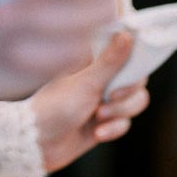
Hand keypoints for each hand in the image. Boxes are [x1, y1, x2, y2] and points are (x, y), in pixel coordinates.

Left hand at [31, 32, 148, 174]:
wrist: (38, 143)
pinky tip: (97, 133)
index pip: (124, 47)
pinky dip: (114, 128)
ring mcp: (102, 98)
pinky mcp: (104, 120)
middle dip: (128, 91)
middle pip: (137, 77)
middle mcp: (99, 76)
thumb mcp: (86, 82)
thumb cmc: (55, 106)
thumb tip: (129, 33)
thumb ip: (111, 61)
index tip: (132, 66)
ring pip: (135, 101)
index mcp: (91, 58)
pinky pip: (125, 122)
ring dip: (121, 111)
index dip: (135, 56)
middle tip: (110, 96)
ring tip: (98, 117)